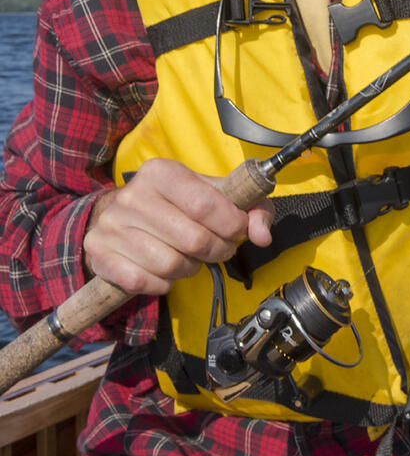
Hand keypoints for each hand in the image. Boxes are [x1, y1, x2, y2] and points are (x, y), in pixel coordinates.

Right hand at [83, 158, 273, 295]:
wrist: (116, 214)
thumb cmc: (174, 203)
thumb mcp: (212, 193)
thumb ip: (250, 208)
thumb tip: (263, 235)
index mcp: (161, 172)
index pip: (205, 204)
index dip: (231, 224)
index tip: (238, 229)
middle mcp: (132, 195)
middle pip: (193, 239)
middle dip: (216, 250)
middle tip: (218, 249)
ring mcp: (112, 226)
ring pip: (170, 265)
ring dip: (190, 268)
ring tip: (190, 257)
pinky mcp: (99, 254)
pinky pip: (145, 282)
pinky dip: (164, 283)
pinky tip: (165, 270)